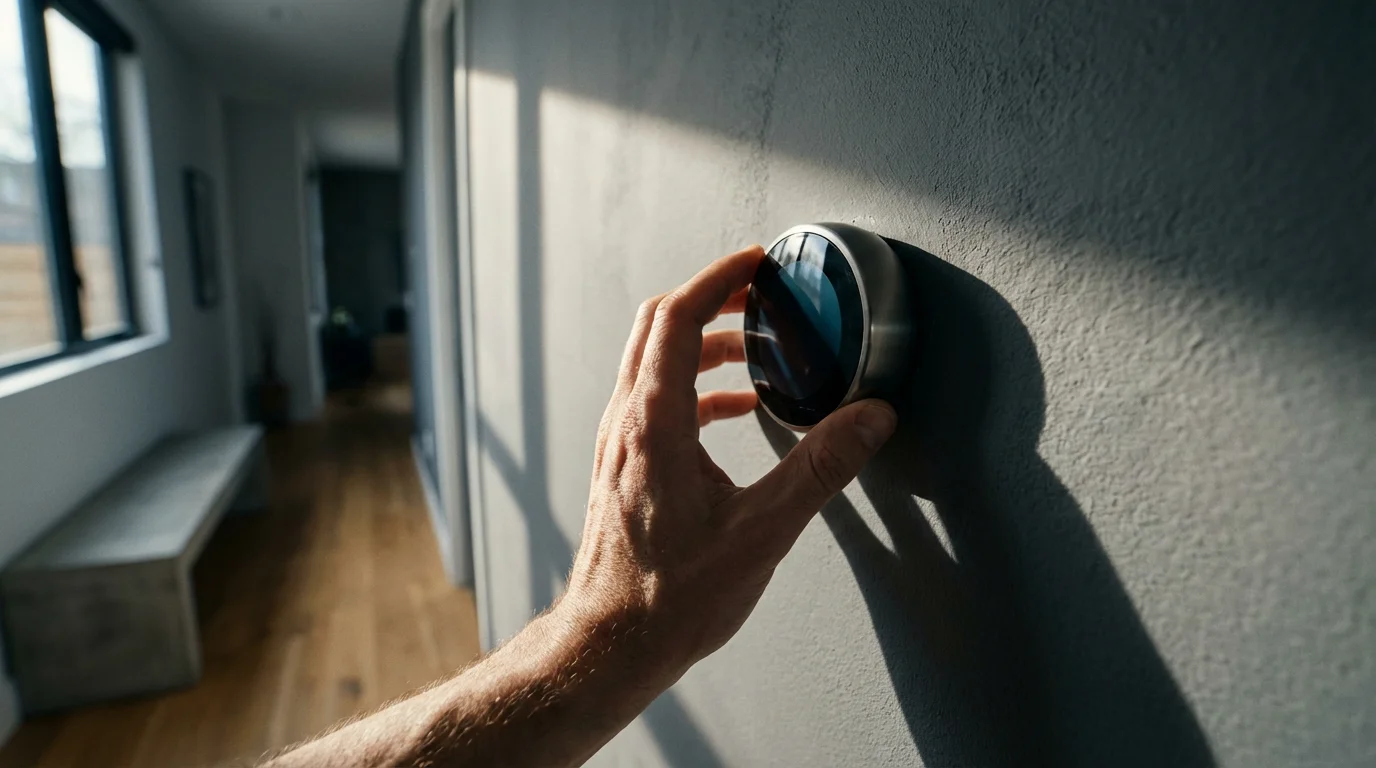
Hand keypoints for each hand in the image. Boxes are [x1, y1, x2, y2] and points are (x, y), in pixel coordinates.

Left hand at [555, 245, 898, 682]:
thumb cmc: (671, 598)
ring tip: (754, 349)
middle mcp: (628, 423)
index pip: (679, 317)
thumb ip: (820, 469)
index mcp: (655, 422)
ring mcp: (620, 444)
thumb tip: (870, 418)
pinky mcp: (624, 468)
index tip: (756, 261)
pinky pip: (654, 400)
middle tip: (759, 293)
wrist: (610, 645)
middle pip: (659, 326)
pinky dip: (695, 387)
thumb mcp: (762, 531)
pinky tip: (733, 413)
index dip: (718, 277)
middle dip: (711, 298)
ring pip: (652, 362)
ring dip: (702, 343)